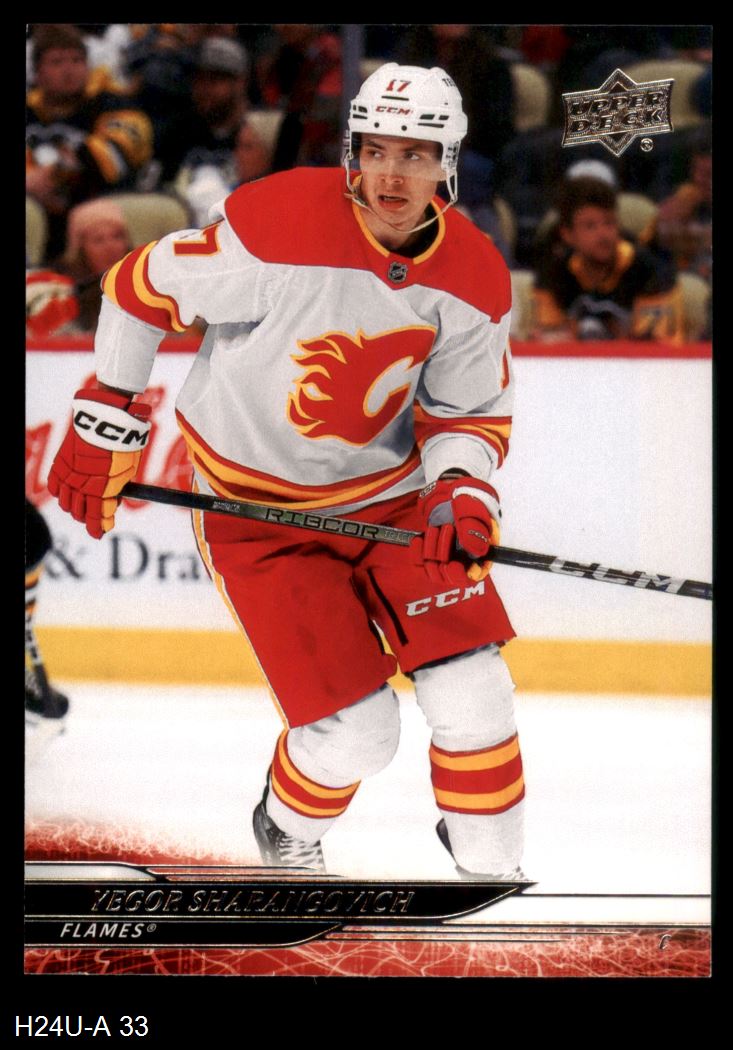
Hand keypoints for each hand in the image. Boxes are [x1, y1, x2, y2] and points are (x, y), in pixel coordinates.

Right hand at [47, 389, 151, 538]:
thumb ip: (116, 490)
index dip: (98, 528)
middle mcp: (81, 485)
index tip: (101, 532)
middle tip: (95, 518)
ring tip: (82, 507)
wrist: (107, 418)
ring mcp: (68, 474)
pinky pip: (53, 485)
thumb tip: (111, 503)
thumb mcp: (127, 471)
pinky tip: (65, 494)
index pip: (96, 517)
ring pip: (65, 503)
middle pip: (80, 512)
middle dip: (88, 518)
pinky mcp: (60, 462)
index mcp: (100, 490)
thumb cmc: (123, 444)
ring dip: (74, 508)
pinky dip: (59, 493)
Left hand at [416, 475, 500, 584]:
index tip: (454, 566)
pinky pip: (421, 563)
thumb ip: (475, 531)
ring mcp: (447, 557)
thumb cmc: (467, 499)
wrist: (450, 489)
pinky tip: (418, 540)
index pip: (476, 573)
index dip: (465, 575)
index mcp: (481, 551)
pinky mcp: (431, 553)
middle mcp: (465, 558)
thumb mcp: (473, 511)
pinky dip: (417, 553)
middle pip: (453, 576)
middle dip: (445, 554)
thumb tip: (476, 552)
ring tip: (435, 528)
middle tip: (446, 529)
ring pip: (435, 570)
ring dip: (432, 550)